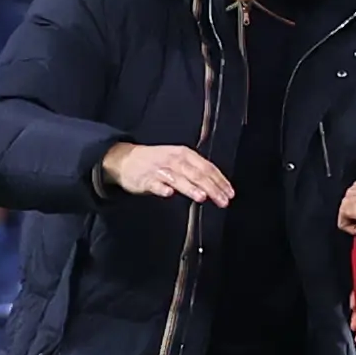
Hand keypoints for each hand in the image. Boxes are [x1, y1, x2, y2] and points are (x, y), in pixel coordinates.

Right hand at [99, 141, 232, 205]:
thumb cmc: (156, 161)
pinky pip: (155, 184)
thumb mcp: (178, 160)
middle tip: (222, 200)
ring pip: (178, 179)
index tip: (229, 193)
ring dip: (190, 188)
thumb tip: (216, 185)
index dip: (220, 180)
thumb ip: (195, 171)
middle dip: (211, 188)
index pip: (207, 167)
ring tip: (202, 197)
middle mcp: (174, 160)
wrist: (126, 159)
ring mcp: (160, 170)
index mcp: (184, 154)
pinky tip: (168, 193)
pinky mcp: (146, 179)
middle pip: (196, 174)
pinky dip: (162, 188)